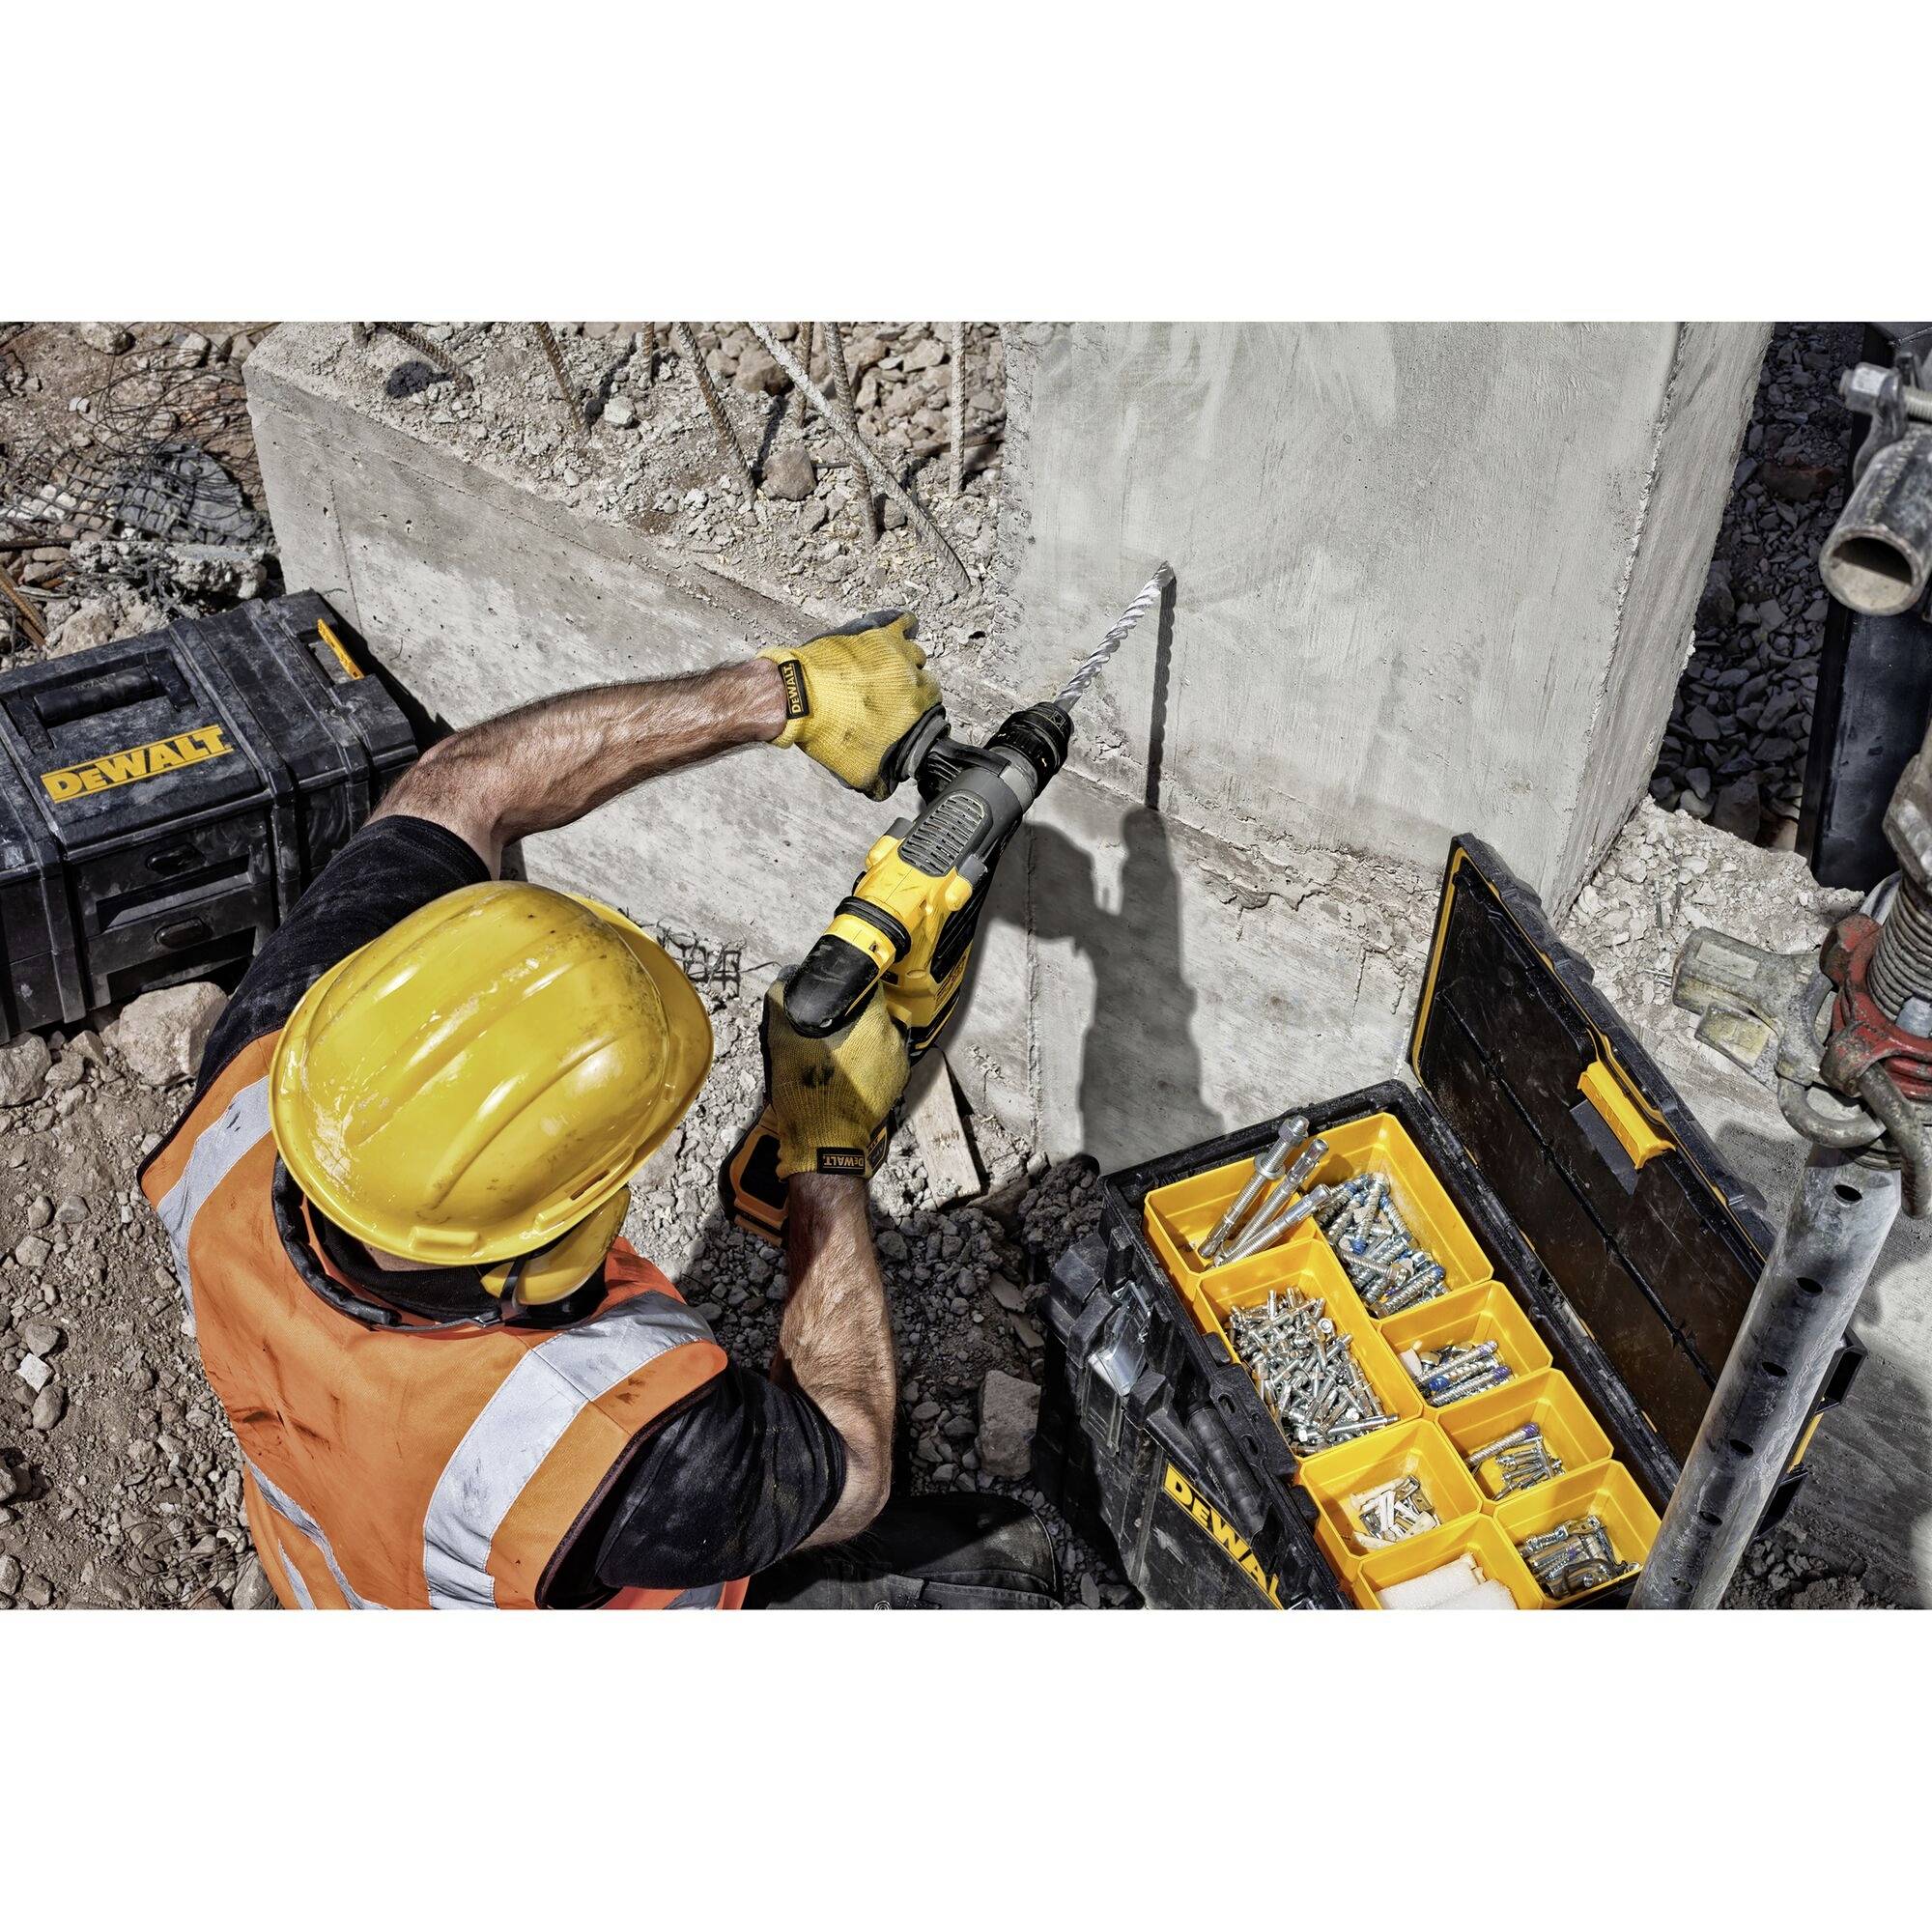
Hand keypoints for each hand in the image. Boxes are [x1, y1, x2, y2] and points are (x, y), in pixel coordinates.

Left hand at [758, 611, 939, 798]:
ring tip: (893, 669)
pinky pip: (901, 623)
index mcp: (913, 706)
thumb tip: (886, 787)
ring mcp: (892, 652)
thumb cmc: (827, 729)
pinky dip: (905, 626)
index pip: (933, 703)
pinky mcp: (872, 634)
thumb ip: (880, 781)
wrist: (796, 697)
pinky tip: (903, 629)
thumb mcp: (858, 770)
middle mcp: (909, 676)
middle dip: (915, 686)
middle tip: (896, 694)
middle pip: (925, 678)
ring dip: (908, 660)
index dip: (921, 709)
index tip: (909, 712)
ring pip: (914, 652)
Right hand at [761, 974, 909, 1179]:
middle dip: (855, 1013)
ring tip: (840, 1046)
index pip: (869, 987)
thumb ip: (783, 1007)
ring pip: (881, 1035)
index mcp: (873, 1023)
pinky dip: (871, 1057)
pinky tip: (850, 1066)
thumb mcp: (784, 1045)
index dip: (851, 985)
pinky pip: (885, 1058)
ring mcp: (899, 1063)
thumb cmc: (808, 1093)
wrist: (825, 1142)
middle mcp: (893, 1039)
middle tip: (832, 1022)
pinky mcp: (897, 1083)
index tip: (836, 991)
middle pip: (875, 1011)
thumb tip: (783, 984)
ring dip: (864, 1035)